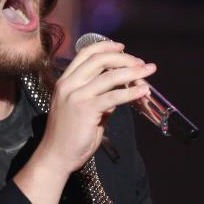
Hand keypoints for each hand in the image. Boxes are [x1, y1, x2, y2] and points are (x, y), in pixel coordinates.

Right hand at [36, 40, 155, 175]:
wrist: (55, 157)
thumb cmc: (68, 136)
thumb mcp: (82, 111)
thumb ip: (99, 99)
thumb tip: (118, 92)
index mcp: (65, 82)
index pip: (85, 54)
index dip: (106, 46)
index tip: (122, 48)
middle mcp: (68, 85)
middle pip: (99, 59)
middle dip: (124, 58)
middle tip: (140, 63)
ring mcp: (76, 96)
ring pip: (109, 76)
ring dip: (132, 72)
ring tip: (147, 72)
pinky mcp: (86, 109)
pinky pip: (114, 96)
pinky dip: (131, 93)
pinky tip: (142, 91)